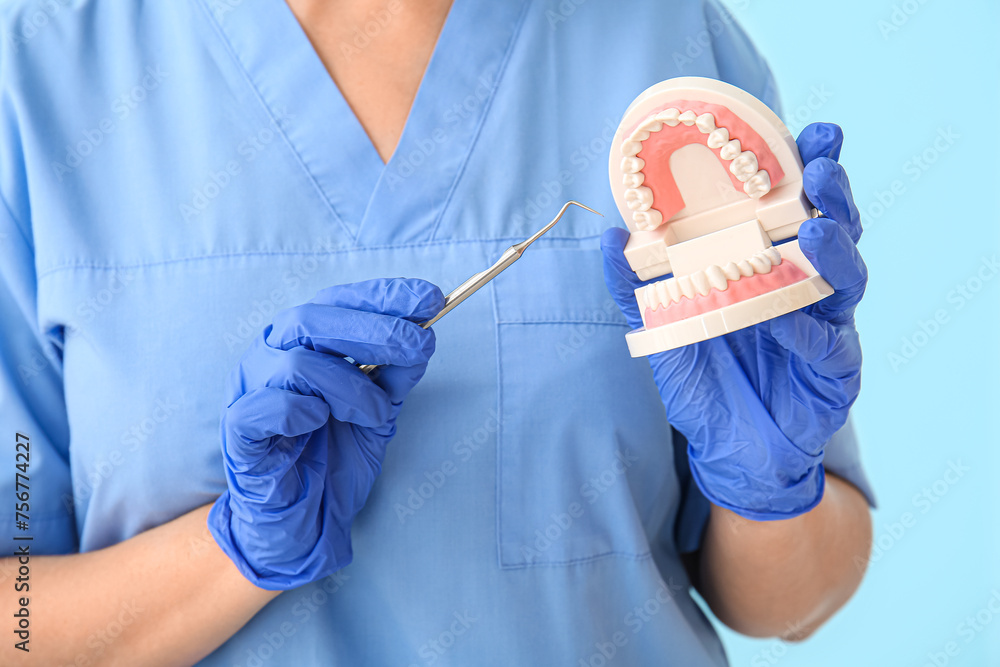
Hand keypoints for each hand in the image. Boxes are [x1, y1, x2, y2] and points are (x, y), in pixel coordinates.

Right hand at [208, 278, 442, 588]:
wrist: (304, 520)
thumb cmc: (335, 455)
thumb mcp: (379, 411)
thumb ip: (395, 376)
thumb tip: (424, 337)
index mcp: (301, 341)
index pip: (338, 300)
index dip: (383, 296)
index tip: (431, 298)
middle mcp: (270, 355)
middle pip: (313, 319)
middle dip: (376, 329)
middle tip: (421, 346)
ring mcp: (249, 390)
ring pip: (298, 365)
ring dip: (352, 389)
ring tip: (376, 415)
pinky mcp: (238, 431)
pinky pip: (267, 407)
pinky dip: (303, 411)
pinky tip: (321, 422)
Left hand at [602, 122, 865, 520]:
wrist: (728, 448)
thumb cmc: (704, 376)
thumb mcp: (663, 324)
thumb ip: (636, 284)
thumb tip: (610, 235)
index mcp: (773, 263)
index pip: (797, 205)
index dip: (809, 167)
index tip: (808, 132)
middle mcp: (808, 285)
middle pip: (837, 227)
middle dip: (834, 193)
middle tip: (821, 168)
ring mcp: (828, 326)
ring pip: (848, 278)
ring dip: (834, 250)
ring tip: (814, 230)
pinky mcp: (835, 372)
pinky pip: (828, 345)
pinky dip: (806, 330)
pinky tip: (783, 320)